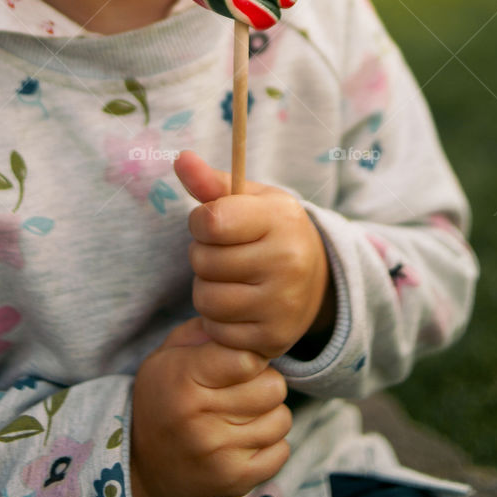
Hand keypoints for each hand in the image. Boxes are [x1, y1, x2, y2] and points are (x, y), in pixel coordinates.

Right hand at [130, 315, 291, 496]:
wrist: (139, 464)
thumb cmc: (162, 398)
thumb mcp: (168, 354)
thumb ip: (206, 331)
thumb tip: (245, 322)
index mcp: (185, 378)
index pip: (249, 358)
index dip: (252, 356)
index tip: (243, 362)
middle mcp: (201, 418)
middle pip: (273, 387)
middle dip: (264, 382)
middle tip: (244, 388)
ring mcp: (219, 454)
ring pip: (282, 419)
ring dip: (269, 414)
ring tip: (245, 414)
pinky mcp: (233, 482)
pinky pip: (281, 452)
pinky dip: (271, 444)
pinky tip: (247, 438)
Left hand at [172, 150, 334, 359]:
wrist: (317, 278)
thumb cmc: (272, 231)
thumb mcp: (250, 200)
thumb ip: (212, 182)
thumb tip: (180, 158)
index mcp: (281, 219)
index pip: (212, 221)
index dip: (200, 221)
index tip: (211, 223)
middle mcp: (288, 261)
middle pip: (204, 261)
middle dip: (203, 255)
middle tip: (225, 253)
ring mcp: (282, 303)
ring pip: (206, 299)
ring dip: (206, 288)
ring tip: (228, 278)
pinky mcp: (274, 338)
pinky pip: (217, 329)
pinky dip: (218, 319)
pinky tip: (238, 305)